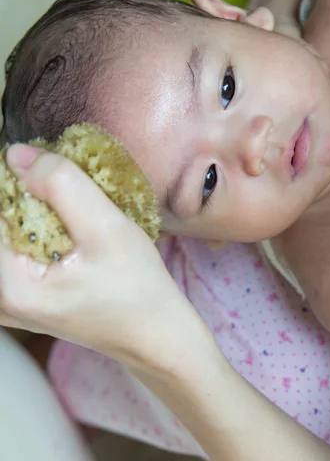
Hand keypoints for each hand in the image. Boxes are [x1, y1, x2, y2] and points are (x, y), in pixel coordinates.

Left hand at [0, 144, 206, 375]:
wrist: (155, 333)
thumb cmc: (138, 287)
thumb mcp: (106, 228)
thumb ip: (61, 185)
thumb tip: (16, 155)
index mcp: (9, 287)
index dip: (23, 184)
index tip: (61, 182)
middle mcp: (0, 299)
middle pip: (3, 222)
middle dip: (33, 198)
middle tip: (77, 202)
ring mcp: (10, 301)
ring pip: (13, 232)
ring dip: (40, 212)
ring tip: (81, 220)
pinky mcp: (24, 297)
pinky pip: (21, 248)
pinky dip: (44, 229)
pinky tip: (74, 233)